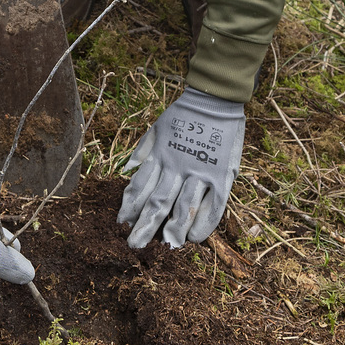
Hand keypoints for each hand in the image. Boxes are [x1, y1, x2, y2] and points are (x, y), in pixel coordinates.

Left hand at [119, 87, 244, 248]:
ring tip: (164, 246)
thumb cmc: (184, 114)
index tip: (123, 222)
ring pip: (183, 208)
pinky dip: (203, 224)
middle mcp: (177, 167)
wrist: (215, 98)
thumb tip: (126, 169)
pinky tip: (193, 237)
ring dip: (172, 230)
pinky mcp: (221, 176)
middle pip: (157, 203)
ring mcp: (200, 172)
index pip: (140, 187)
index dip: (130, 207)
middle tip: (133, 244)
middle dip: (144, 226)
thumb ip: (143, 150)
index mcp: (159, 156)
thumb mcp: (157, 128)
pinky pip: (213, 207)